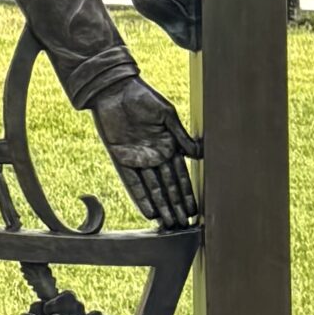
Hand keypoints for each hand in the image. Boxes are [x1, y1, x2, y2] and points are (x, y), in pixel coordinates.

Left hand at [92, 76, 200, 229]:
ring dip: (160, 205)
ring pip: (152, 188)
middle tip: (182, 226)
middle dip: (175, 206)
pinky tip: (148, 211)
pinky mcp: (120, 157)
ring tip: (168, 224)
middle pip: (167, 186)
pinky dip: (140, 196)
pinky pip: (131, 181)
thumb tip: (198, 155)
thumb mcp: (166, 115)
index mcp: (168, 146)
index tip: (193, 212)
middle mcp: (153, 156)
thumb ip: (180, 136)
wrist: (115, 88)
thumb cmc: (143, 97)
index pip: (180, 176)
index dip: (186, 194)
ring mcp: (137, 158)